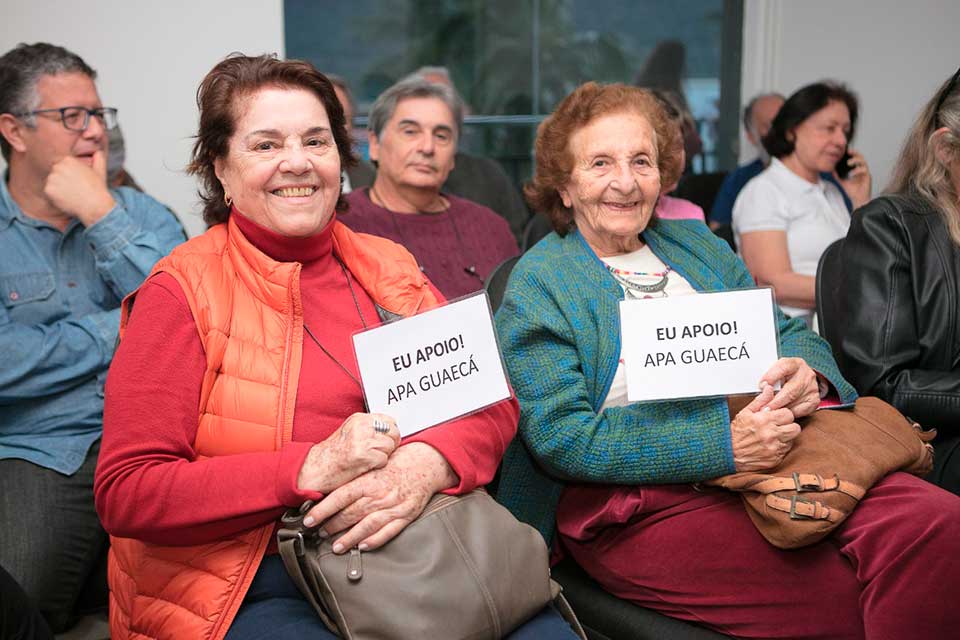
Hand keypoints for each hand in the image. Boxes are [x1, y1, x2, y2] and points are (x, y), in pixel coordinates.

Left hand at [43, 151, 114, 225]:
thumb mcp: (100, 170)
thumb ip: (98, 158)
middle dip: (61, 180)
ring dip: (58, 188)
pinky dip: (55, 197)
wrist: (95, 205)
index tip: (74, 181)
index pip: (60, 164)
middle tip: (73, 189)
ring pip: (51, 182)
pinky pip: (48, 192)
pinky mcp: (48, 189)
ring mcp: (52, 178)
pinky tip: (67, 199)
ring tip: (71, 194)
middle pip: (54, 173)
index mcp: (68, 160)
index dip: (67, 173)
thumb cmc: (98, 189)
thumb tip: (98, 152)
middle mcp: (58, 167)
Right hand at [297, 413, 400, 494]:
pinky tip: (365, 466)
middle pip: (394, 432)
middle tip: (380, 452)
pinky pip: (384, 460)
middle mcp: (362, 426)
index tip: (385, 441)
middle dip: (391, 444)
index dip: (390, 433)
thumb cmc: (334, 454)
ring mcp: (363, 440)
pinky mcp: (364, 455)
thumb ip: (369, 429)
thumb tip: (392, 430)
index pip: (389, 420)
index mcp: (359, 419)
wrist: (316, 469)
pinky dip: (377, 466)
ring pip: (390, 446)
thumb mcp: (351, 433)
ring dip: (383, 456)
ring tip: (369, 459)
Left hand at [302, 442, 456, 552]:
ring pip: (366, 526)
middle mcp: (379, 494)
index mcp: (369, 480)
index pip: (339, 497)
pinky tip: (362, 546)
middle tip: (320, 534)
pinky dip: (374, 540)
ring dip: (349, 538)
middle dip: (332, 527)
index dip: (322, 510)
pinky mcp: (405, 515)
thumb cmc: (398, 463)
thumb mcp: (374, 466)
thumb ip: (356, 479)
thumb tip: (330, 490)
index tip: (309, 520)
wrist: (426, 463)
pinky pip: (388, 531)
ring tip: (336, 547)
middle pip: (350, 514)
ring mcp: (393, 506)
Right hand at [731, 385, 799, 471]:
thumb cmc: (735, 433)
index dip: (784, 415)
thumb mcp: (745, 413)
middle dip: (788, 426)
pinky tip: (770, 445)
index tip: (778, 417)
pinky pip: (786, 451)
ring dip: (785, 437)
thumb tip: (769, 389)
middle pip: (794, 428)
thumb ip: (760, 400)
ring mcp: (774, 448)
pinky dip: (780, 448)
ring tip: (774, 436)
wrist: (728, 454)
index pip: (788, 414)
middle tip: (778, 427)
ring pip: (792, 440)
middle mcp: (771, 434)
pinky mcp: (775, 459)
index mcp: (764, 420)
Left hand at [758, 357, 820, 417]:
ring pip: (794, 402)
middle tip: (764, 408)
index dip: (771, 377)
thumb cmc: (784, 376)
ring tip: (769, 412)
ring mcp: (812, 388)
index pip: (783, 368)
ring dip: (780, 408)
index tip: (761, 386)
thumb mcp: (776, 370)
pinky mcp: (814, 400)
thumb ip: (769, 376)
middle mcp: (806, 375)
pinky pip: (800, 410)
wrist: (801, 379)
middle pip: (790, 390)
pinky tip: (781, 412)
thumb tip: (762, 387)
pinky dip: (789, 412)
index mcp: (795, 364)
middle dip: (775, 401)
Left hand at [838, 149, 871, 208]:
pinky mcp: (868, 177)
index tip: (846, 150)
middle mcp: (862, 170)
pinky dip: (857, 170)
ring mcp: (865, 173)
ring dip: (856, 161)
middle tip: (849, 152)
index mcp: (856, 169)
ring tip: (849, 163)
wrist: (858, 200)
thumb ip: (837, 176)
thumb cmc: (852, 191)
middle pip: (861, 158)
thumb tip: (831, 170)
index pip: (855, 159)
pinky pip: (864, 170)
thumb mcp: (842, 182)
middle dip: (855, 153)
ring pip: (864, 162)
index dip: (852, 154)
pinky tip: (852, 173)